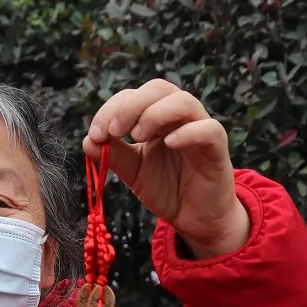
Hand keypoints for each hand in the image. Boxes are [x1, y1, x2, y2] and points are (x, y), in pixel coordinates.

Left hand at [84, 79, 249, 259]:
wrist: (195, 219)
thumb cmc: (166, 188)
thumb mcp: (132, 171)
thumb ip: (113, 154)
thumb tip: (88, 140)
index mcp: (157, 117)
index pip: (133, 95)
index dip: (111, 108)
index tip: (97, 133)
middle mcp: (179, 117)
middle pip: (158, 88)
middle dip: (130, 105)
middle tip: (114, 131)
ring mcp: (200, 129)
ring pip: (184, 101)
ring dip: (155, 114)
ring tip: (138, 137)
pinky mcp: (218, 148)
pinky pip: (209, 129)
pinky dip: (187, 132)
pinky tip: (168, 143)